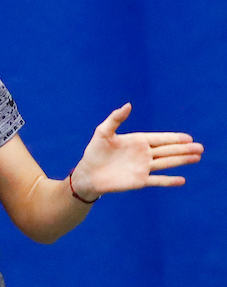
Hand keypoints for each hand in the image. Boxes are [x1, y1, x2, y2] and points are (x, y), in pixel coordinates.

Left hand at [71, 103, 203, 199]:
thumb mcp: (103, 132)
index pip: (160, 139)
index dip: (174, 138)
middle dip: (184, 149)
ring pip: (166, 163)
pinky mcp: (139, 181)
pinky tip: (182, 180)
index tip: (188, 138)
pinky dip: (169, 181)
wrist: (88, 174)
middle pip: (168, 151)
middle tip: (200, 148)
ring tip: (197, 158)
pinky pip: (157, 181)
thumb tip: (128, 105)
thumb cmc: (94, 152)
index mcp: (137, 141)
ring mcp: (143, 168)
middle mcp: (143, 154)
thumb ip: (115, 118)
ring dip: (182, 161)